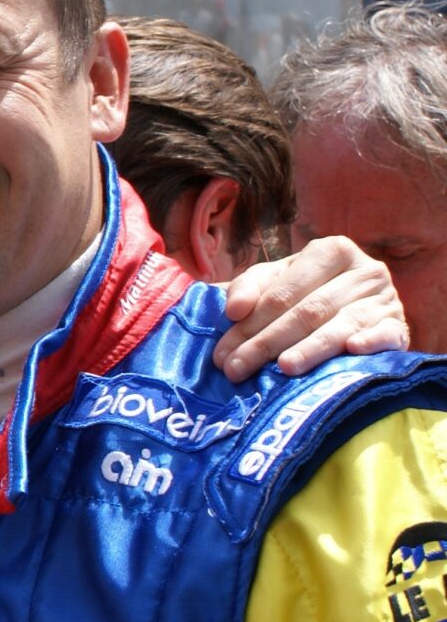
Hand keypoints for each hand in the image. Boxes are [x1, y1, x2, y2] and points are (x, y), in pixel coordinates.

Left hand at [214, 236, 407, 382]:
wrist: (362, 307)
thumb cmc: (307, 292)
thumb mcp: (275, 281)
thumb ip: (249, 288)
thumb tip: (233, 309)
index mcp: (330, 251)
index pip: (284, 291)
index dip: (250, 321)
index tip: (222, 352)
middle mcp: (363, 271)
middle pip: (308, 310)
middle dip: (267, 342)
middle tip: (236, 370)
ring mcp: (385, 299)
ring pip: (341, 325)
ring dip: (310, 348)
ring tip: (283, 368)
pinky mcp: (399, 327)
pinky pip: (385, 335)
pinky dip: (370, 342)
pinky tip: (352, 350)